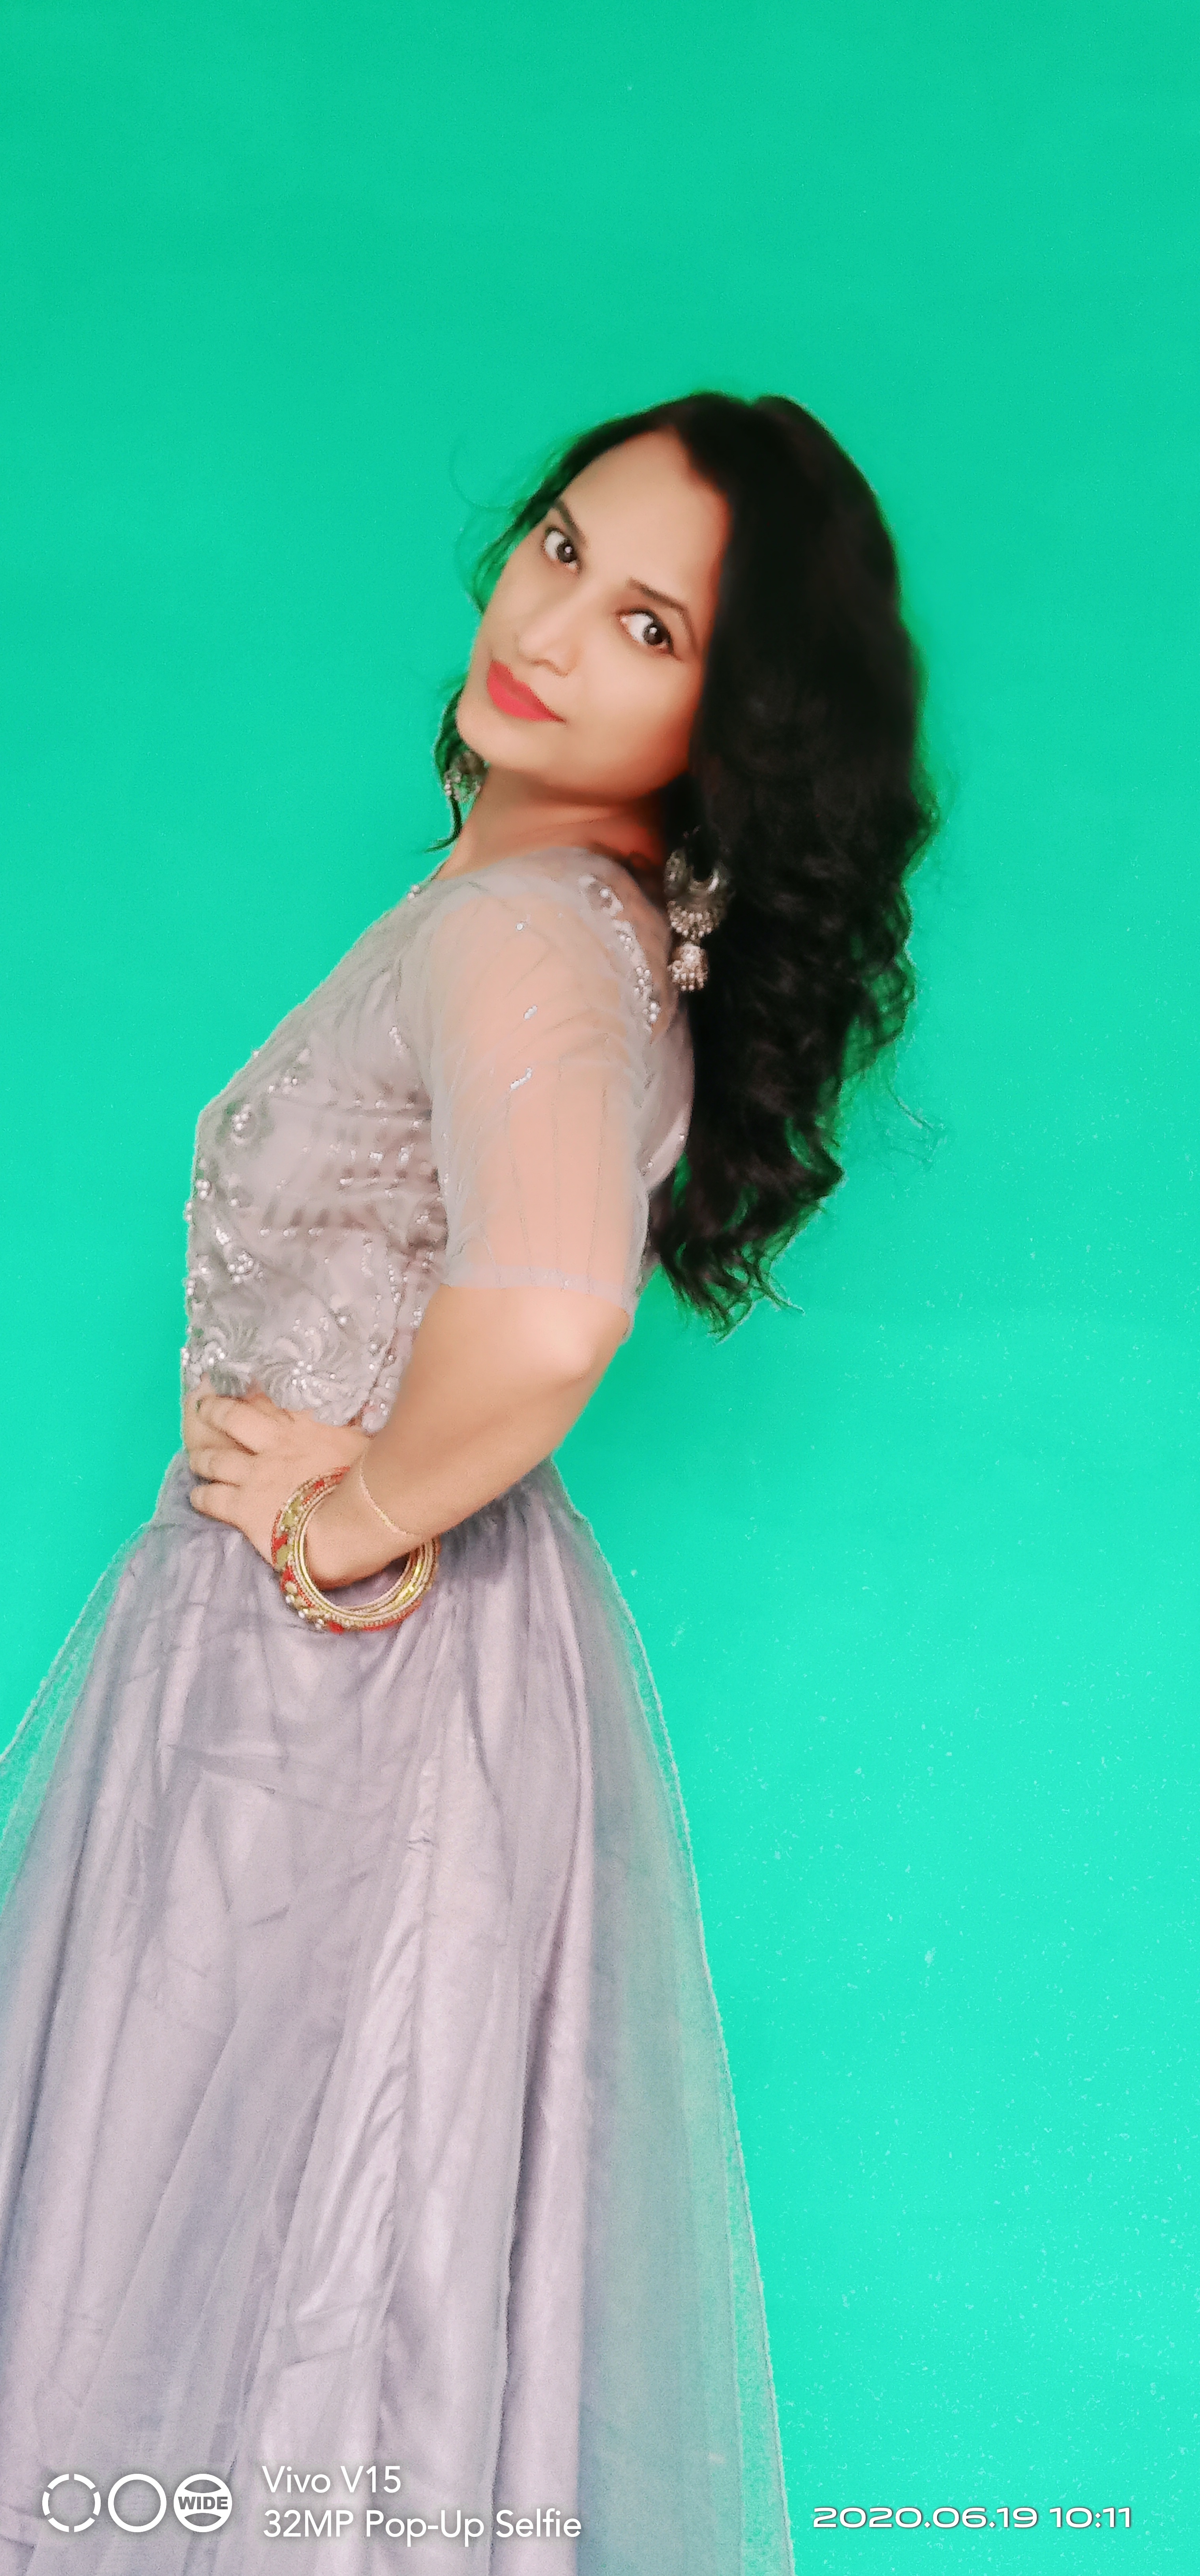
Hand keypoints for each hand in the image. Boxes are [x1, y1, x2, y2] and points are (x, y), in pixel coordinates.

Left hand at [184, 1381, 370, 1569]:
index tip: (240, 1383)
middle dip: (213, 1410)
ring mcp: (254, 1474)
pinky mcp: (242, 1506)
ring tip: (196, 1458)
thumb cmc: (371, 1482)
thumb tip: (361, 1411)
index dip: (250, 1391)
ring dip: (201, 1456)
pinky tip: (197, 1496)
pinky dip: (201, 1496)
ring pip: (214, 1458)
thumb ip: (354, 1426)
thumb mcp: (367, 1442)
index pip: (269, 1399)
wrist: (356, 1522)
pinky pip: (211, 1498)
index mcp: (304, 1424)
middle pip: (232, 1417)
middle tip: (203, 1406)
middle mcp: (273, 1442)